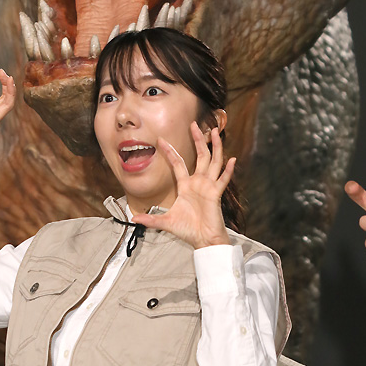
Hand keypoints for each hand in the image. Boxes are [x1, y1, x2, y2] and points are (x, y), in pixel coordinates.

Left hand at [131, 122, 235, 248]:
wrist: (203, 240)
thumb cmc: (187, 230)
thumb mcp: (165, 222)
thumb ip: (150, 219)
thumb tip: (133, 219)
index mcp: (186, 186)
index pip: (177, 163)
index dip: (170, 151)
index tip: (161, 139)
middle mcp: (198, 182)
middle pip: (199, 156)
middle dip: (197, 140)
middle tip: (194, 124)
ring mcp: (208, 186)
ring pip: (213, 162)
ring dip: (214, 147)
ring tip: (214, 132)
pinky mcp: (216, 194)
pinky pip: (223, 180)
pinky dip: (228, 170)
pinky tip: (232, 159)